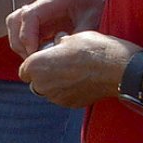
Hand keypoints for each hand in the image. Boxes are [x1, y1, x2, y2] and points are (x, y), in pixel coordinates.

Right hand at [7, 0, 107, 57]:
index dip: (26, 35)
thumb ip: (78, 36)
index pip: (29, 15)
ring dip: (21, 44)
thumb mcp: (95, 21)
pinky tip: (43, 56)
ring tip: (36, 59)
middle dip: (19, 41)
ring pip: (17, 26)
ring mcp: (44, 12)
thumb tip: (61, 54)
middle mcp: (45, 4)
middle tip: (32, 59)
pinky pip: (28, 33)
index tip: (34, 53)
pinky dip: (30, 45)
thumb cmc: (105, 6)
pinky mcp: (46, 22)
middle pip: (15, 19)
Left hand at [18, 31, 135, 107]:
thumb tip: (57, 44)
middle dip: (45, 74)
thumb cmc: (93, 50)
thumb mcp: (70, 38)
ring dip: (56, 83)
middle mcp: (41, 84)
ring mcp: (56, 97)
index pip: (24, 70)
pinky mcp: (70, 104)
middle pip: (36, 82)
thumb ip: (56, 45)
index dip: (35, 64)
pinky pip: (63, 97)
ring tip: (74, 72)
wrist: (118, 70)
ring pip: (49, 90)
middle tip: (61, 65)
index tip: (46, 59)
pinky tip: (82, 81)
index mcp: (36, 65)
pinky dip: (68, 91)